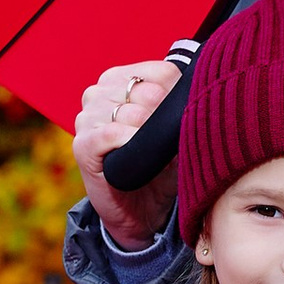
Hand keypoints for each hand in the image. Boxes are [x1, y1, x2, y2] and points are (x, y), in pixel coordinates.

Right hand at [72, 60, 182, 251]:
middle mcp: (98, 93)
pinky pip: (112, 133)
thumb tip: (201, 89)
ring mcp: (86, 118)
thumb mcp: (172, 131)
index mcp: (118, 80)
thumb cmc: (159, 167)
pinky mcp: (82, 145)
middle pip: (147, 90)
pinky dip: (131, 143)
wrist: (141, 212)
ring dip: (150, 136)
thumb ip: (180, 106)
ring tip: (152, 154)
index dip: (179, 94)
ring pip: (131, 112)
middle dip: (164, 118)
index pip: (160, 71)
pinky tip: (139, 156)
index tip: (186, 116)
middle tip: (167, 143)